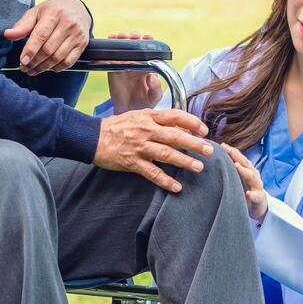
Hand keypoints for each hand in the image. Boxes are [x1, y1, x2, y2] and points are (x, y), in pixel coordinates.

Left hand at [3, 0, 91, 74]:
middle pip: (49, 49)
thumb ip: (22, 25)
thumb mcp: (36, 12)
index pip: (41, 35)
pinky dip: (56, 68)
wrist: (78, 8)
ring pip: (58, 57)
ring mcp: (77, 34)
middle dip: (34, 62)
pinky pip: (69, 62)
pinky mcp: (83, 44)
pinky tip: (47, 68)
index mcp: (54, 13)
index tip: (22, 61)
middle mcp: (68, 23)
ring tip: (32, 70)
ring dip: (43, 67)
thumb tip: (8, 35)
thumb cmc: (52, 11)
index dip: (31, 50)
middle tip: (24, 68)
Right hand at [95, 108, 212, 192]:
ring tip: (199, 167)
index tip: (204, 130)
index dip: (192, 122)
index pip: (175, 116)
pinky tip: (177, 187)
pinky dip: (165, 181)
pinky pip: (152, 173)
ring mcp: (139, 147)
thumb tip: (181, 126)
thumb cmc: (118, 126)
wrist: (93, 137)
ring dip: (184, 161)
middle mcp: (146, 131)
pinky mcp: (132, 163)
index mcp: (149, 117)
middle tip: (210, 150)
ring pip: (166, 154)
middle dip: (194, 143)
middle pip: (175, 136)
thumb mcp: (139, 116)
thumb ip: (159, 120)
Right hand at [105, 31, 163, 112]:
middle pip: (136, 44)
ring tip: (122, 37)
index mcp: (149, 66)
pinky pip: (111, 54)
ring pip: (123, 46)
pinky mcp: (112, 67)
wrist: (128, 112)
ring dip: (122, 38)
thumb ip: (156, 87)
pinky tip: (111, 41)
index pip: (150, 50)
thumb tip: (152, 77)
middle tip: (134, 36)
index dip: (149, 41)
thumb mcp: (155, 97)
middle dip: (134, 36)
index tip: (148, 38)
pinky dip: (110, 46)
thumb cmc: (144, 103)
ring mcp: (124, 63)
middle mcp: (137, 62)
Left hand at [222, 143, 266, 222]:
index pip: (240, 158)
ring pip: (252, 177)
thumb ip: (231, 170)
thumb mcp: (239, 179)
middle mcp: (254, 176)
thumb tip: (215, 160)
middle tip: (227, 149)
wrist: (260, 207)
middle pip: (246, 164)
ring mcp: (257, 186)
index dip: (232, 151)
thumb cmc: (246, 190)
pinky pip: (257, 196)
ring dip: (244, 171)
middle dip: (237, 156)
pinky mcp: (259, 199)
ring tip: (236, 166)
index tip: (222, 145)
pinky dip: (253, 195)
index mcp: (248, 170)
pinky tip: (248, 194)